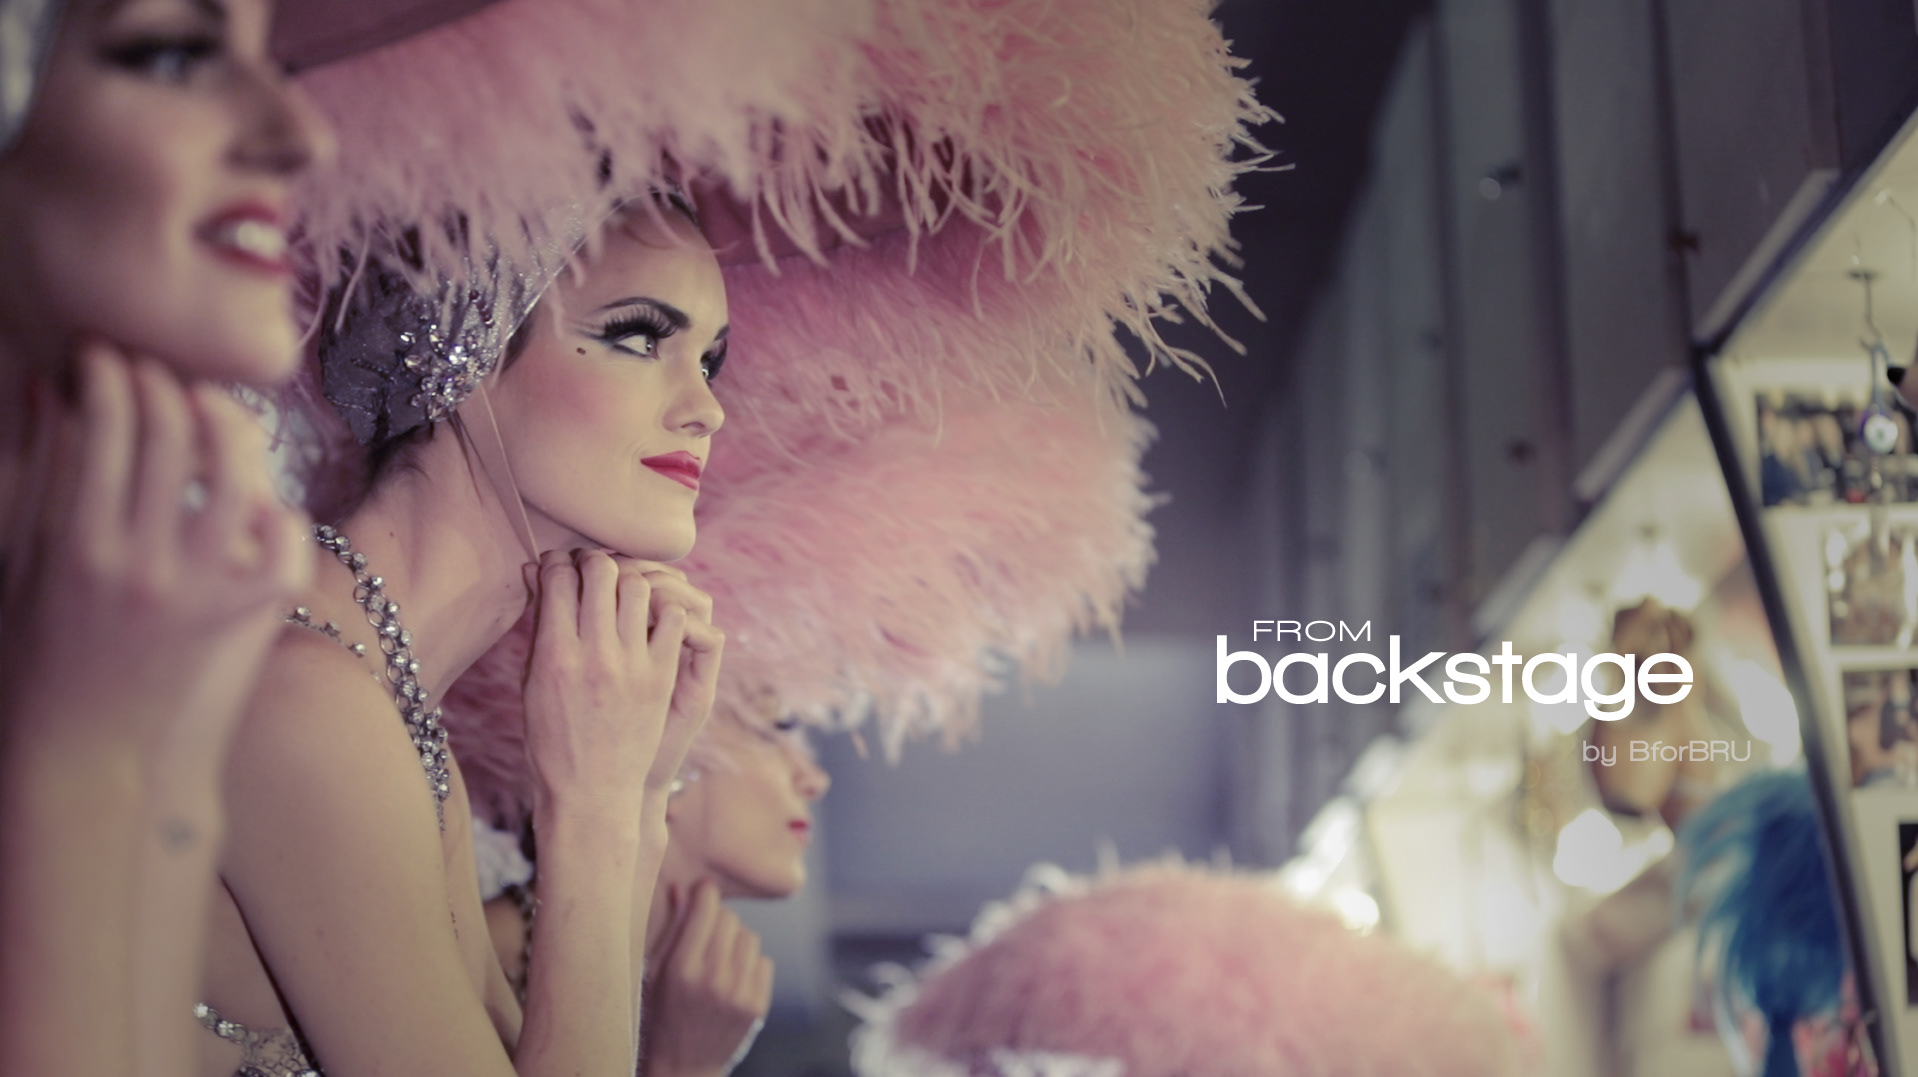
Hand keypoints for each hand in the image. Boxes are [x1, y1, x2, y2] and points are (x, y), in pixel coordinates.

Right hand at [0, 343, 310, 753]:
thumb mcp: (20, 572)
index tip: (107, 356)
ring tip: (212, 411)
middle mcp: (140, 563)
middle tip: (160, 368)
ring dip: (226, 425)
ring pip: (234, 472)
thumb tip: (48, 390)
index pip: (101, 425)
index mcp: (73, 547)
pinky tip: (254, 501)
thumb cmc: (42, 667)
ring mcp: (201, 589)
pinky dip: (274, 507)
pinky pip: (284, 535)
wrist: (97, 769)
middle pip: (167, 433)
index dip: (109, 374)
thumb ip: (36, 480)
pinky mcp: (249, 616)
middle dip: (164, 381)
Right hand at [522, 550, 718, 815]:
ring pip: (638, 588)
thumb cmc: (552, 740)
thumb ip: (539, 627)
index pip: (558, 581)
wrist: (592, 792)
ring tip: (620, 585)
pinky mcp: (662, 677)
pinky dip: (661, 606)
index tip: (558, 564)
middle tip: (591, 566)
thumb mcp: (533, 684)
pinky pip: (672, 619)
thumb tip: (535, 575)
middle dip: (593, 560)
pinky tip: (649, 613)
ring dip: (628, 577)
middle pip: (600, 574)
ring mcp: (633, 666)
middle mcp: (595, 656)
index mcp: (554, 656)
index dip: (557, 562)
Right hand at [643, 880, 771, 1076]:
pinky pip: (763, 960)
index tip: (702, 891)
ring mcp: (739, 994)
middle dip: (717, 920)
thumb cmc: (660, 1016)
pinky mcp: (757, 1006)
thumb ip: (670, 929)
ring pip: (749, 937)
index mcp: (681, 969)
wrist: (682, 1068)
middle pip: (729, 919)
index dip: (704, 893)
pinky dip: (749, 963)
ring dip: (734, 941)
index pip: (705, 909)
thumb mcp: (654, 973)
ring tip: (717, 960)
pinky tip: (731, 978)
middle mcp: (713, 979)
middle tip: (704, 935)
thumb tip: (682, 888)